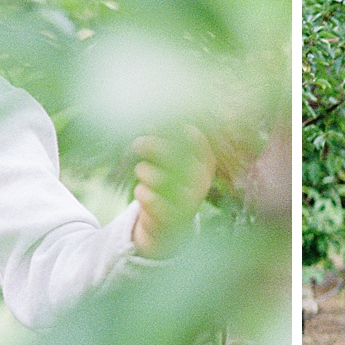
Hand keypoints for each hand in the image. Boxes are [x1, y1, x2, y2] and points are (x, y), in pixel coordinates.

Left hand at [129, 129, 214, 257]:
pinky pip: (146, 195)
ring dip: (142, 172)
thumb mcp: (178, 162)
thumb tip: (150, 117)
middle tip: (137, 144)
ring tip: (145, 175)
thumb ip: (169, 142)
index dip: (169, 127)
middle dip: (148, 145)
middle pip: (169, 153)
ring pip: (152, 174)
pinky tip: (145, 194)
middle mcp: (201, 180)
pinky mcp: (172, 217)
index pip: (192, 136)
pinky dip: (140, 192)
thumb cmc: (171, 184)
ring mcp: (188, 200)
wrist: (172, 227)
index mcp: (207, 163)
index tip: (152, 124)